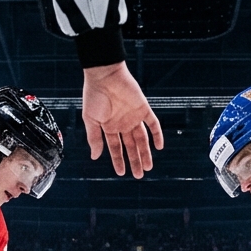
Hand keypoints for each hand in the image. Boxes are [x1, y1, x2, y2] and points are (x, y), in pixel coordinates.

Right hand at [81, 63, 163, 177]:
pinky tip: (159, 147)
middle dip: (135, 161)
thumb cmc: (94, 95)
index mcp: (109, 127)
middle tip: (139, 175)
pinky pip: (153, 123)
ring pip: (142, 139)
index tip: (121, 173)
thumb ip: (94, 138)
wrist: (105, 75)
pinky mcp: (144, 108)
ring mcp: (134, 117)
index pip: (116, 148)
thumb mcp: (90, 119)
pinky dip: (157, 134)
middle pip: (131, 146)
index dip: (118, 160)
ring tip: (149, 166)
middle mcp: (122, 124)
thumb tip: (95, 157)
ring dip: (146, 153)